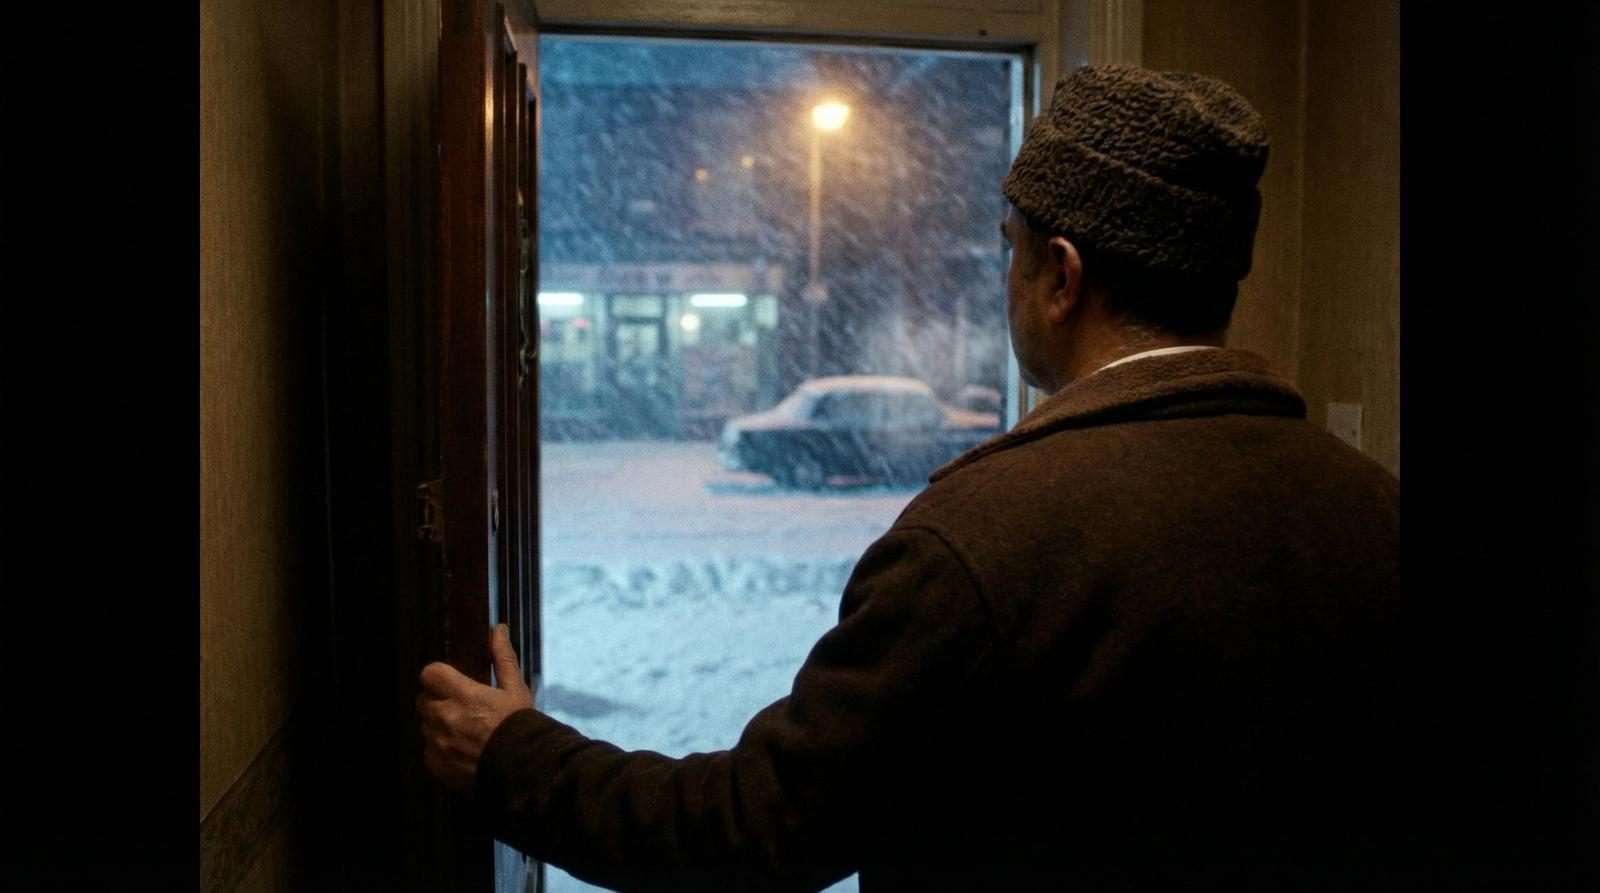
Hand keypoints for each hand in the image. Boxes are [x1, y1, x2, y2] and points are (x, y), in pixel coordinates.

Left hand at [416, 624, 533, 797]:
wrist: (524, 771)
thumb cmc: (522, 728)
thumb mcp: (516, 689)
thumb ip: (502, 658)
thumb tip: (498, 629)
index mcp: (464, 695)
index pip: (430, 673)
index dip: (438, 676)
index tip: (450, 683)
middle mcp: (445, 717)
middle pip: (423, 699)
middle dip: (438, 701)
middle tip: (461, 708)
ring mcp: (438, 743)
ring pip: (425, 725)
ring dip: (438, 725)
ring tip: (464, 732)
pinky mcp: (437, 765)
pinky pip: (428, 750)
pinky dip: (440, 749)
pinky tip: (462, 750)